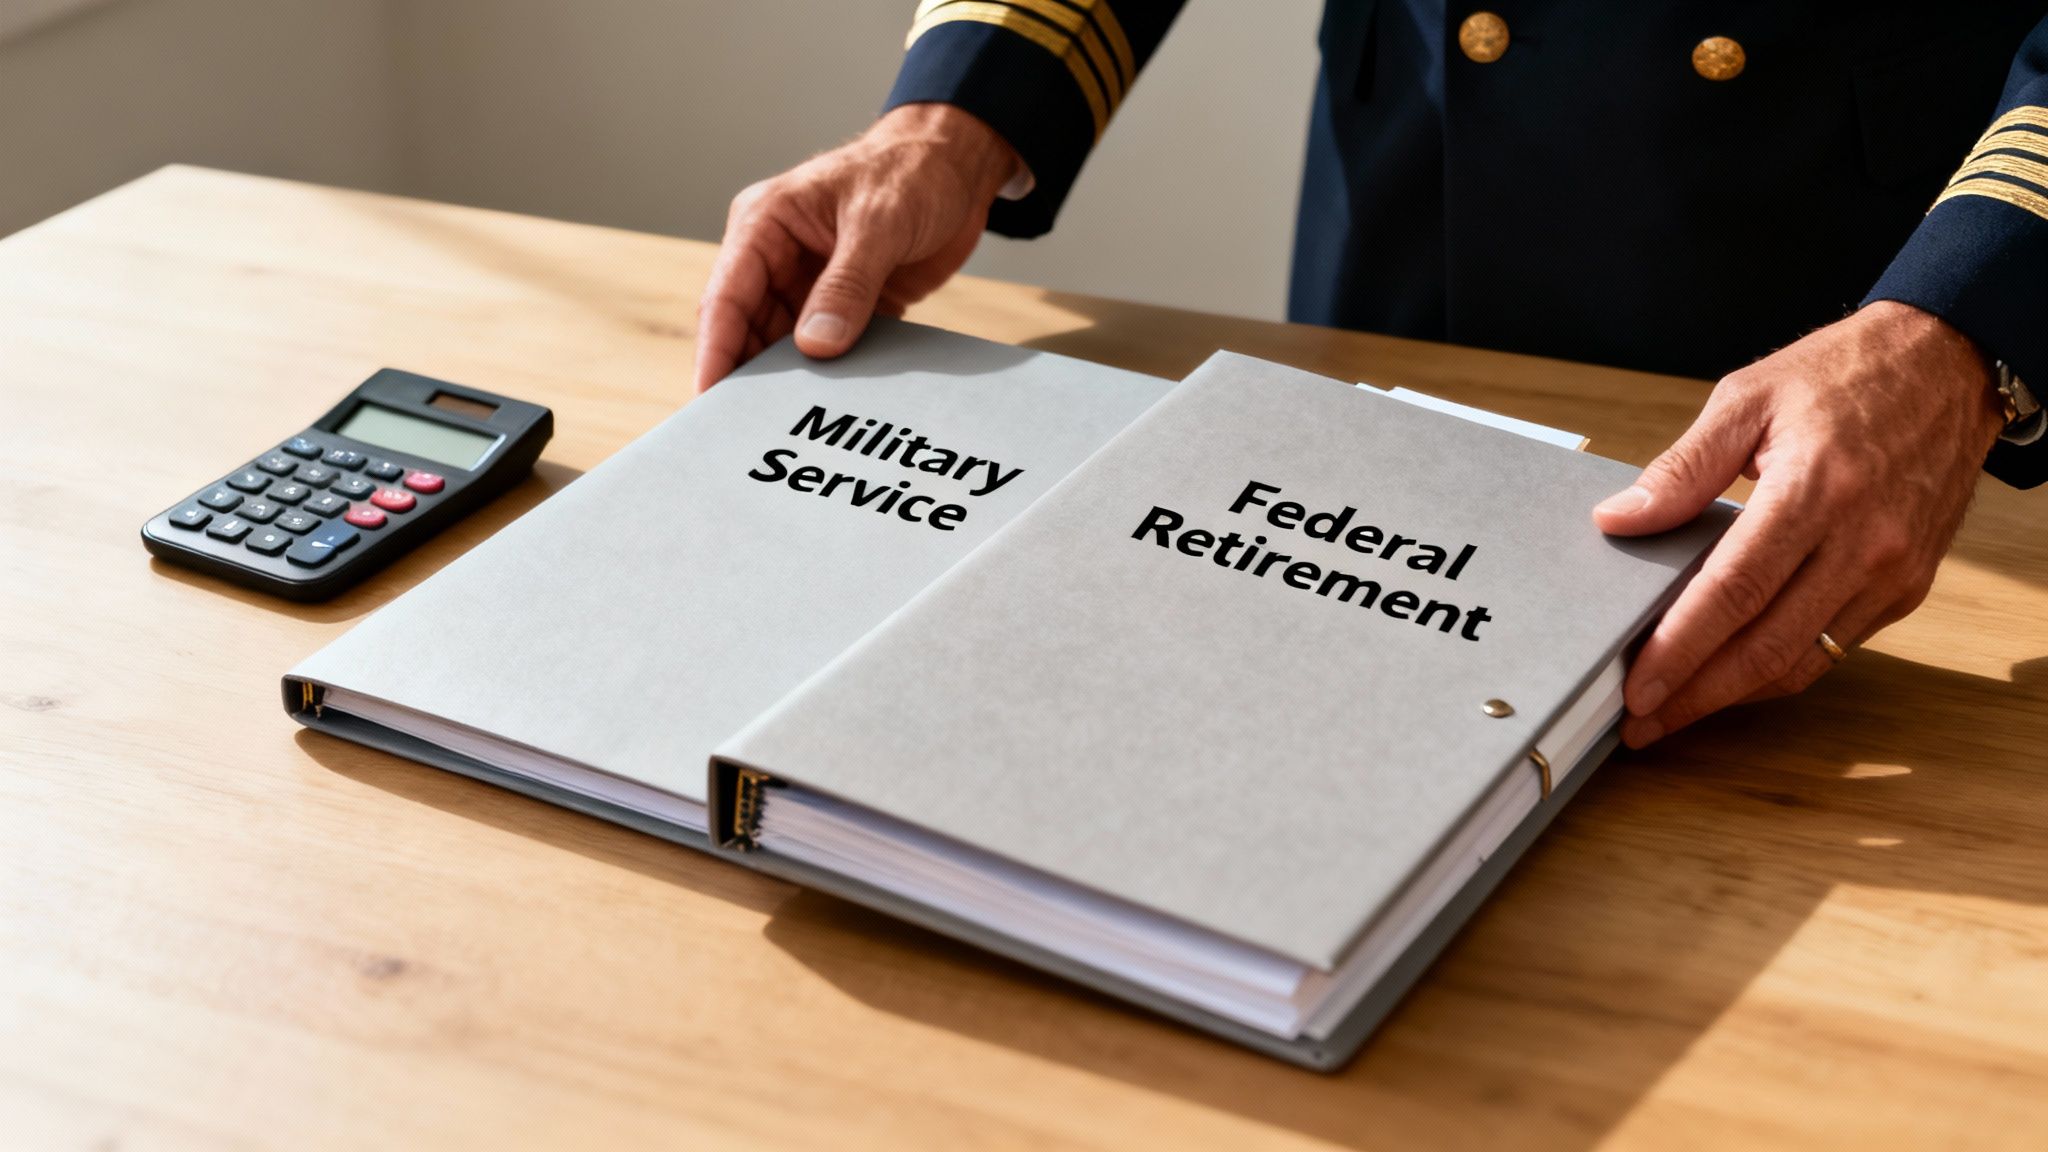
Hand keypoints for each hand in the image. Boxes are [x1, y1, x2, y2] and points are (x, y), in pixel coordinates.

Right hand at [692, 104, 1021, 391]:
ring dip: (793, 379)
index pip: (726, 297)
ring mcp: (812, 282)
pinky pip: (831, 348)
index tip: (711, 399)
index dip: (716, 351)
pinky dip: (834, 375)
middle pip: (749, 329)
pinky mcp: (848, 303)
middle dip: (749, 375)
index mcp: (765, 223)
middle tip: (751, 426)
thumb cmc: (911, 171)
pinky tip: (839, 403)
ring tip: (797, 420)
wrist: (959, 167)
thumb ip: (846, 285)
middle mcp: (779, 255)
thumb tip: (815, 346)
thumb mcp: (878, 224)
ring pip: (787, 345)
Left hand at [1593, 301, 2004, 746]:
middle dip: (1696, 696)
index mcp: (1814, 490)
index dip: (1679, 649)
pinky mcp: (1907, 587)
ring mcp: (1891, 572)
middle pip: (1766, 646)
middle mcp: (1862, 542)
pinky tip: (1733, 674)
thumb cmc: (1844, 375)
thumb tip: (1618, 520)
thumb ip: (1682, 468)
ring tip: (1676, 711)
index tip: (1636, 687)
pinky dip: (1780, 670)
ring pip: (1803, 661)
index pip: (1732, 592)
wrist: (1949, 365)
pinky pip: (1835, 646)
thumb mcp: (1748, 398)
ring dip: (1735, 696)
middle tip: (1639, 724)